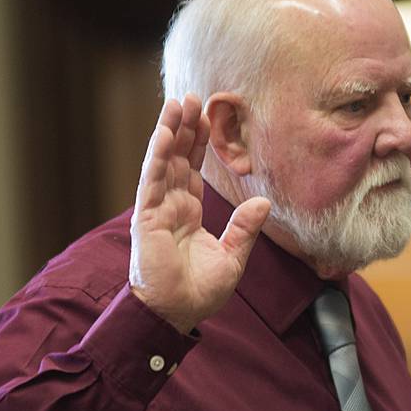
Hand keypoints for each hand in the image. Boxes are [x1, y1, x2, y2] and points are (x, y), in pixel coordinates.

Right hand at [129, 95, 270, 333]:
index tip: (206, 118)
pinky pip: (152, 179)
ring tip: (177, 102)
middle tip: (192, 97)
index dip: (198, 144)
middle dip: (185, 128)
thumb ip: (244, 227)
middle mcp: (170, 206)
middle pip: (177, 158)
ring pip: (163, 161)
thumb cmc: (199, 292)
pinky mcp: (146, 216)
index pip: (192, 170)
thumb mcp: (232, 257)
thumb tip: (263, 200)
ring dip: (169, 131)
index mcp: (187, 214)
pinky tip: (165, 131)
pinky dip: (158, 153)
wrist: (176, 313)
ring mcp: (156, 209)